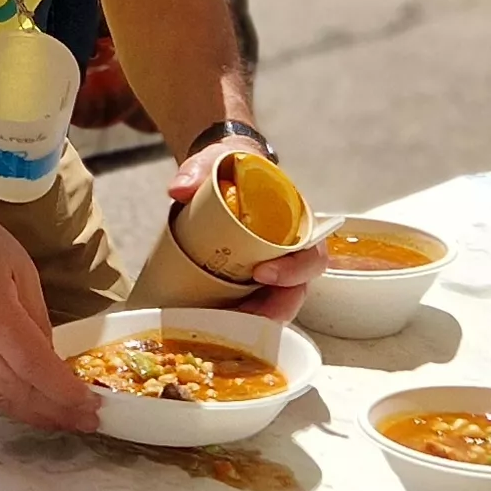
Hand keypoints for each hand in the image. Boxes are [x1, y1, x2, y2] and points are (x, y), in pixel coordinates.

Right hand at [0, 202, 99, 434]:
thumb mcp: (20, 267)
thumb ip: (38, 318)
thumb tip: (52, 361)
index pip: (33, 366)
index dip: (64, 392)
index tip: (91, 407)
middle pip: (17, 390)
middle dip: (56, 411)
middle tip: (89, 422)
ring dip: (36, 413)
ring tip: (67, 421)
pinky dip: (12, 401)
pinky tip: (34, 405)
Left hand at [163, 138, 325, 323]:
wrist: (217, 174)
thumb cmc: (228, 168)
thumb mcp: (216, 161)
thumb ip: (198, 169)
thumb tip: (178, 190)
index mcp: (296, 226)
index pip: (312, 256)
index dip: (295, 270)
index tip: (262, 273)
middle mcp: (289, 254)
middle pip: (295, 293)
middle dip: (272, 311)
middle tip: (242, 318)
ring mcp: (269, 272)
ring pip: (273, 308)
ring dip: (252, 323)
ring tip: (222, 329)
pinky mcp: (247, 284)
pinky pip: (250, 309)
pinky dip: (235, 321)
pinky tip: (211, 327)